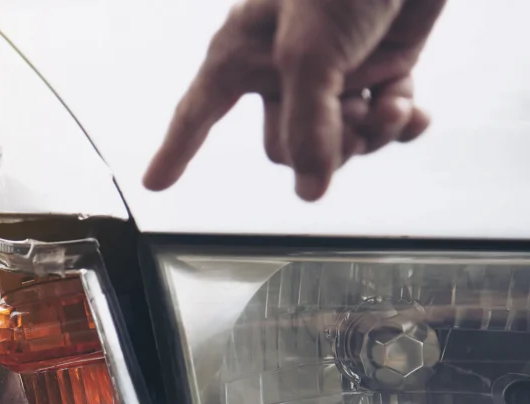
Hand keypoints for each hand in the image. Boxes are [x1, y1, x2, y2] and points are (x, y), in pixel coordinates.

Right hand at [143, 0, 447, 200]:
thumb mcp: (311, 53)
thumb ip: (307, 127)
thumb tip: (309, 191)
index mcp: (244, 51)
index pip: (198, 111)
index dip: (176, 149)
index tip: (155, 181)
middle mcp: (282, 65)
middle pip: (284, 146)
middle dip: (323, 147)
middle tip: (349, 124)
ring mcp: (333, 68)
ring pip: (337, 139)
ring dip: (368, 133)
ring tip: (387, 108)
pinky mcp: (381, 64)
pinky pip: (381, 119)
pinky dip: (398, 120)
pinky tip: (409, 112)